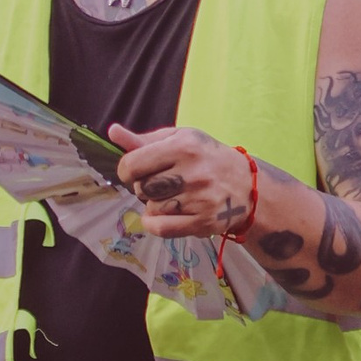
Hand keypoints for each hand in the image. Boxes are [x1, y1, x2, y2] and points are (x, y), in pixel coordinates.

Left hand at [109, 121, 251, 235]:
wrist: (247, 184)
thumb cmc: (207, 157)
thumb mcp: (180, 139)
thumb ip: (144, 139)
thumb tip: (113, 132)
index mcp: (184, 146)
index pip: (132, 164)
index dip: (127, 170)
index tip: (136, 171)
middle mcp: (193, 172)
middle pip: (141, 188)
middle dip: (144, 187)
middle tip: (160, 184)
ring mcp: (199, 199)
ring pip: (151, 208)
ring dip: (154, 205)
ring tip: (171, 196)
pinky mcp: (203, 222)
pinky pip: (161, 228)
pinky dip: (154, 224)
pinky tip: (162, 216)